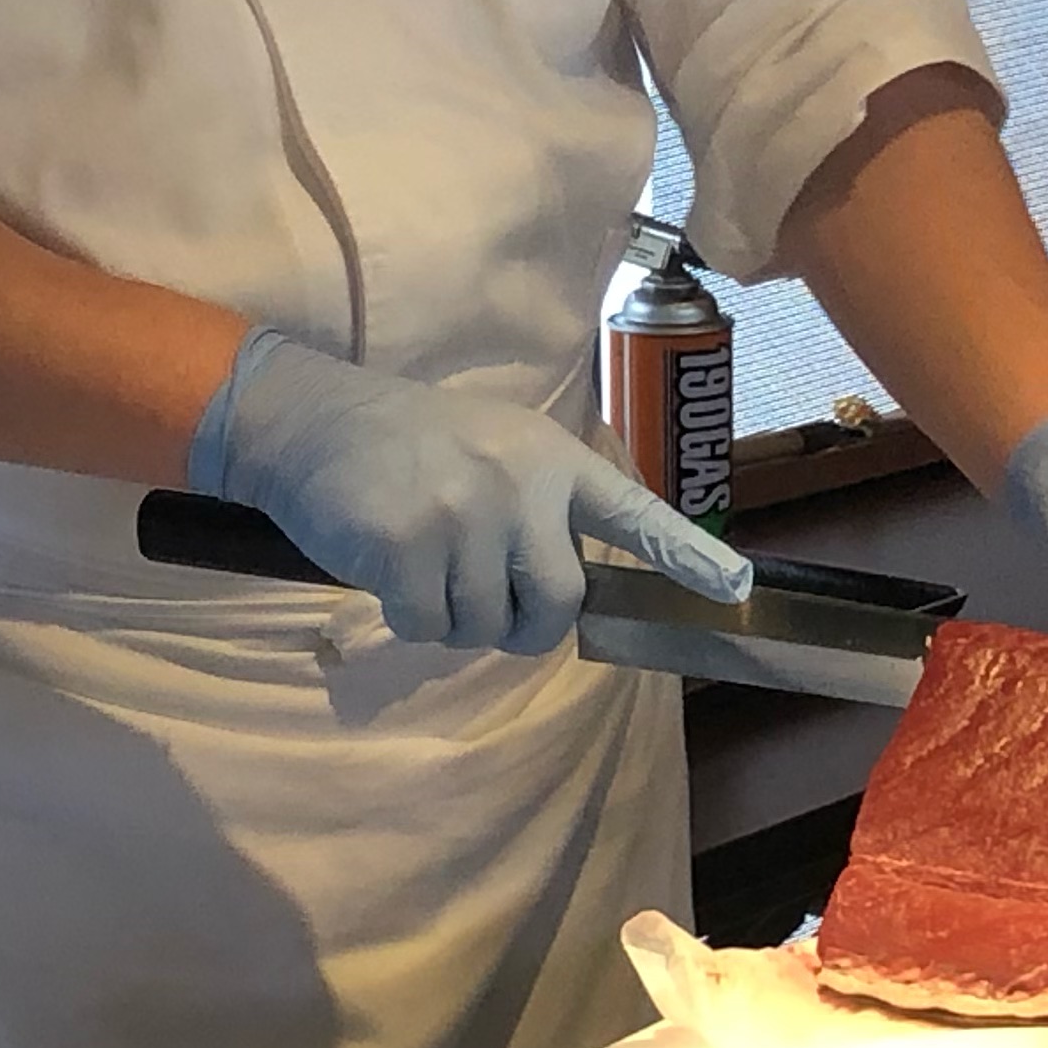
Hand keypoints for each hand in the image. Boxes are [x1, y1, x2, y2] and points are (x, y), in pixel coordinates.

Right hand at [196, 331, 755, 654]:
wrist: (312, 420)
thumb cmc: (411, 442)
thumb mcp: (494, 445)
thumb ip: (539, 505)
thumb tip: (563, 595)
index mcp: (550, 459)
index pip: (633, 511)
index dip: (686, 555)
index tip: (735, 587)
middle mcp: (518, 485)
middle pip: (557, 603)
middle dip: (525, 628)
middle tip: (489, 611)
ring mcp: (462, 516)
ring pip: (486, 627)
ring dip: (455, 621)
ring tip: (426, 567)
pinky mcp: (406, 547)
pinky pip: (429, 628)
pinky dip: (409, 619)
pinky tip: (389, 571)